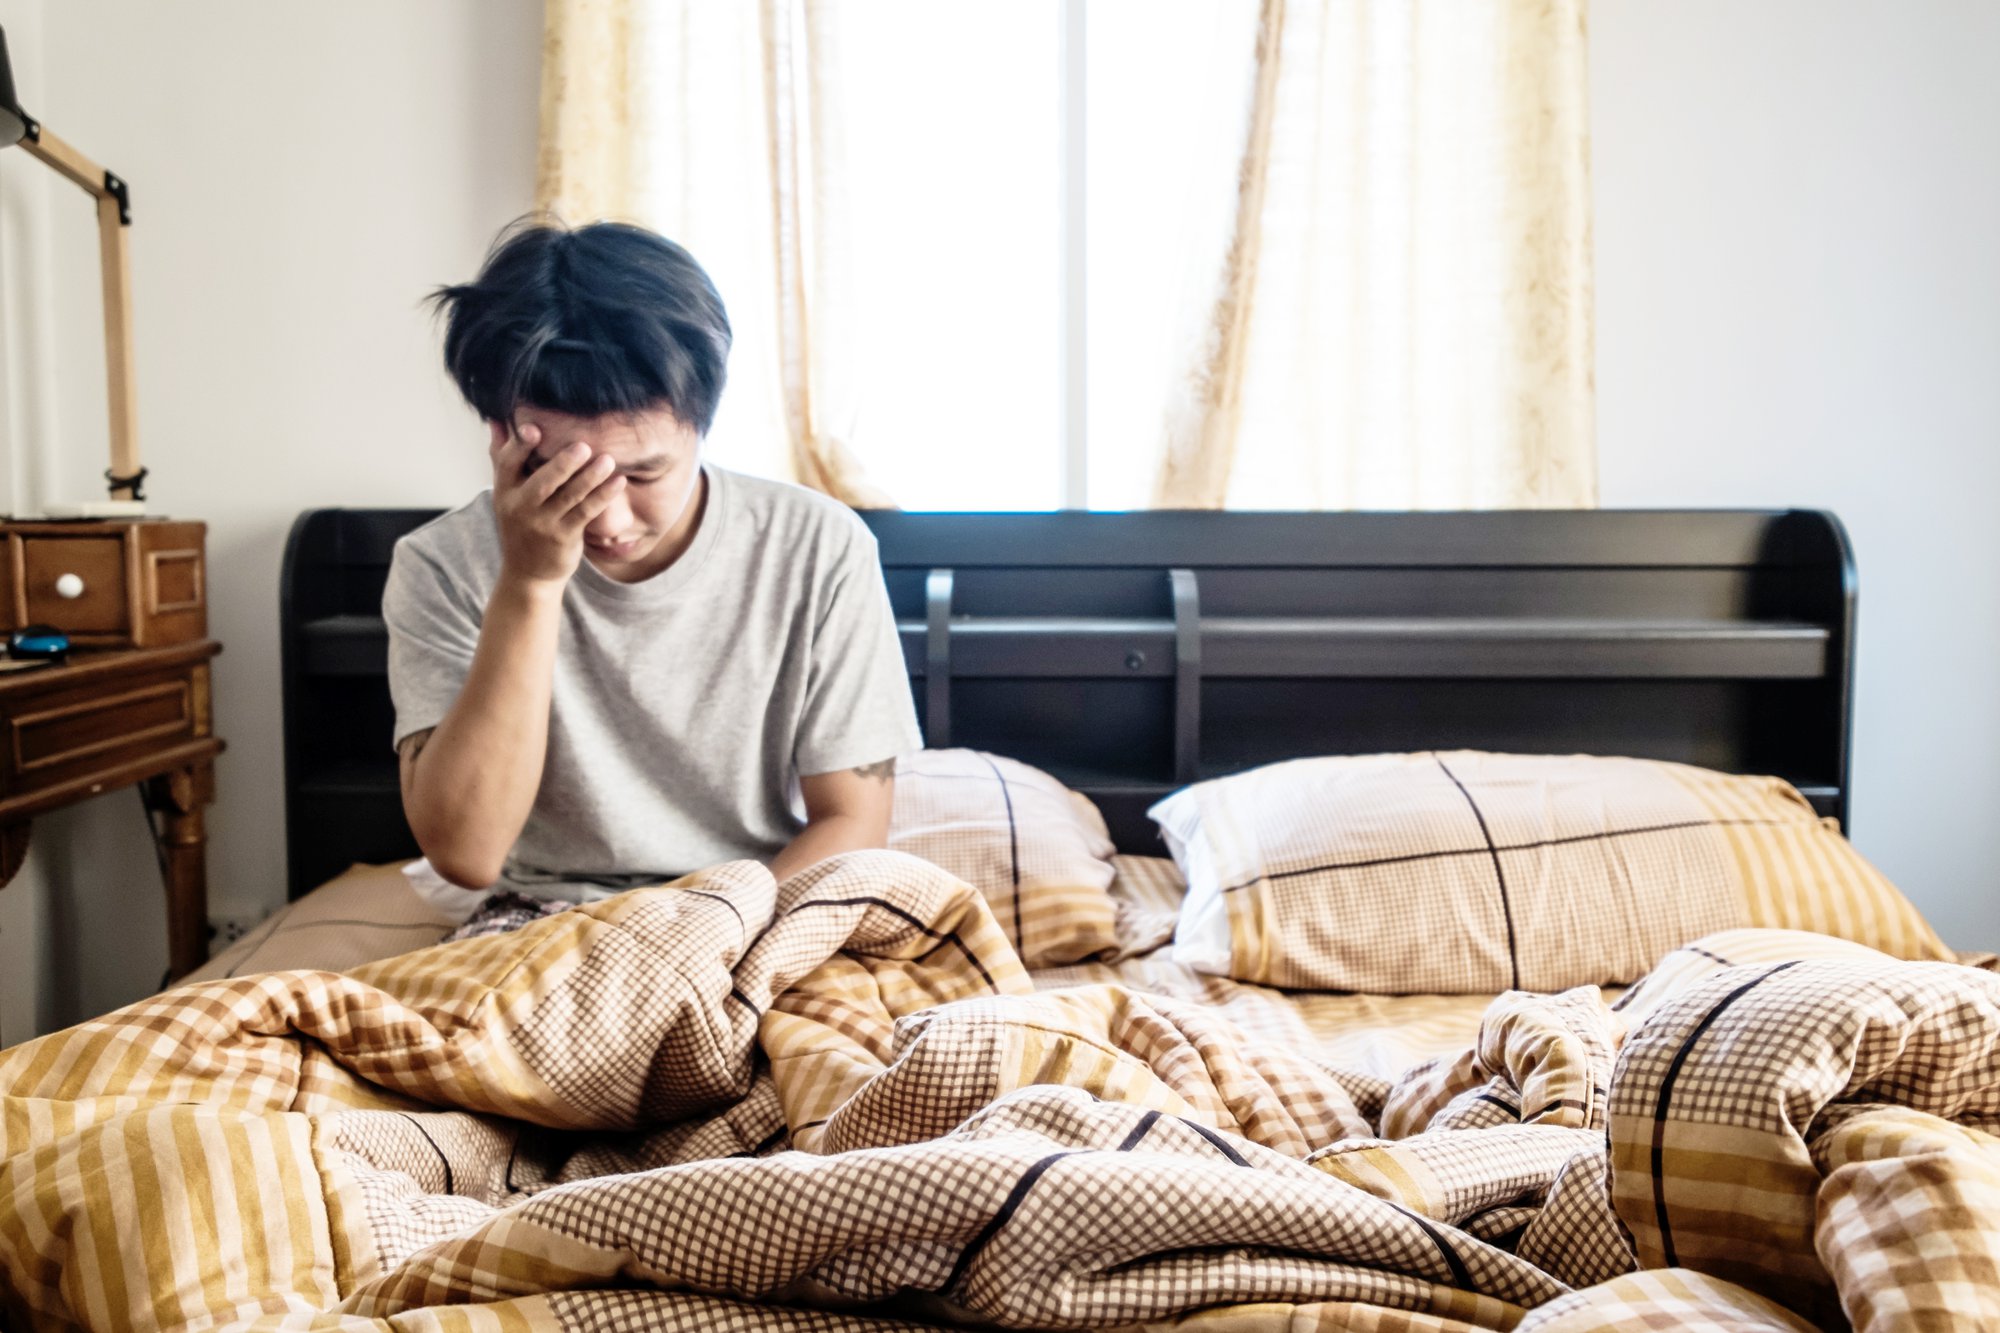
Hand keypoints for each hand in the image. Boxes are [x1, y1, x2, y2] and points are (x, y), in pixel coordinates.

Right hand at [489, 421, 624, 587]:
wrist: (528, 572)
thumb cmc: (521, 522)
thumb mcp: (506, 492)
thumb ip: (503, 456)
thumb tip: (496, 420)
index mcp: (504, 490)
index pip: (507, 464)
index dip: (518, 446)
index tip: (533, 428)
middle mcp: (520, 507)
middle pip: (542, 482)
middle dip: (563, 464)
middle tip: (584, 446)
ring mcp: (543, 524)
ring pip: (569, 498)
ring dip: (590, 478)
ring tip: (608, 460)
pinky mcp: (564, 537)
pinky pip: (586, 513)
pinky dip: (602, 496)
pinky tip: (618, 482)